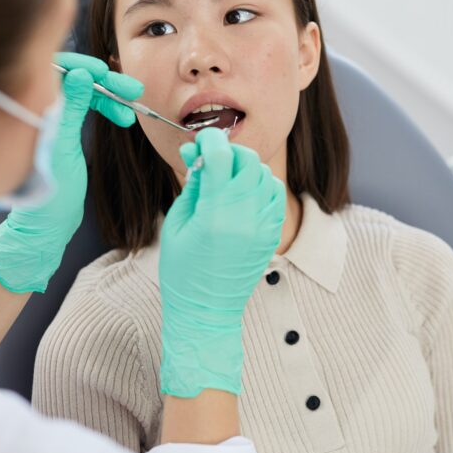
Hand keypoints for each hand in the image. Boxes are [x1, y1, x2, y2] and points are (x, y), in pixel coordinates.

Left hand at [0, 52, 141, 292]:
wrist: (47, 224)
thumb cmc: (50, 191)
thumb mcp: (64, 146)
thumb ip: (71, 107)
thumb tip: (81, 73)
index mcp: (31, 109)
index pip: (55, 69)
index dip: (83, 66)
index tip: (107, 73)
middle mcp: (39, 108)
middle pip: (73, 79)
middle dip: (105, 82)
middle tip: (133, 90)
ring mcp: (51, 119)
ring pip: (83, 93)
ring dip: (109, 98)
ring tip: (132, 110)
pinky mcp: (62, 131)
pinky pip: (85, 109)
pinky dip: (104, 110)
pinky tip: (123, 119)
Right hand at [158, 128, 285, 396]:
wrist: (206, 312)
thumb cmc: (182, 271)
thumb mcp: (177, 224)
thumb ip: (192, 185)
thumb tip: (197, 153)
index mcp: (215, 216)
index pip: (221, 157)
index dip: (210, 140)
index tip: (201, 140)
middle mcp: (245, 219)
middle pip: (248, 161)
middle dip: (229, 152)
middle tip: (212, 159)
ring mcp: (263, 227)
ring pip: (265, 175)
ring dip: (246, 168)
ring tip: (226, 178)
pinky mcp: (272, 235)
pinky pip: (275, 195)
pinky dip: (261, 185)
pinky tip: (243, 192)